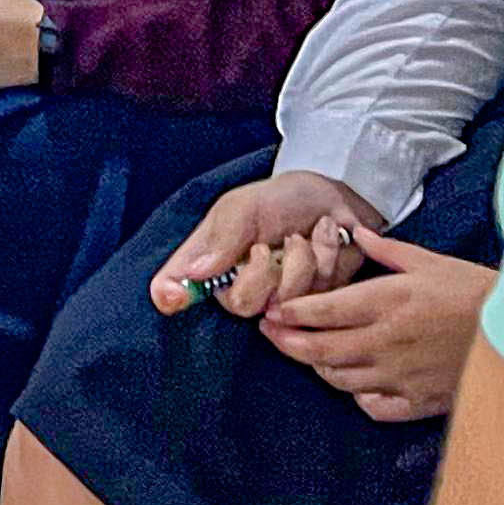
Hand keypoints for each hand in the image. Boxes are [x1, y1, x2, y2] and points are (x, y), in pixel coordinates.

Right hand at [150, 168, 385, 320]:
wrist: (331, 199)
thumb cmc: (279, 200)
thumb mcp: (244, 206)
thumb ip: (222, 237)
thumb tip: (196, 273)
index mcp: (209, 262)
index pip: (175, 288)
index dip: (172, 296)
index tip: (175, 296)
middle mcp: (237, 287)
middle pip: (240, 304)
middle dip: (262, 271)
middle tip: (267, 245)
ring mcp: (276, 301)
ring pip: (286, 301)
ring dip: (301, 258)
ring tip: (300, 236)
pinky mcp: (313, 305)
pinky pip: (321, 295)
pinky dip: (325, 259)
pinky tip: (323, 242)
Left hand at [261, 235, 490, 421]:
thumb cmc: (473, 291)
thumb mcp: (428, 260)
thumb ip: (383, 250)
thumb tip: (352, 232)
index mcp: (386, 303)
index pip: (321, 312)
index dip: (289, 313)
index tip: (271, 311)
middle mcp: (386, 342)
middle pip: (320, 350)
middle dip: (287, 342)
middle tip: (270, 334)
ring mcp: (401, 375)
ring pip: (340, 379)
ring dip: (317, 366)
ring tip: (307, 352)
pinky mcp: (420, 400)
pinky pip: (374, 406)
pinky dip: (357, 396)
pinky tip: (355, 382)